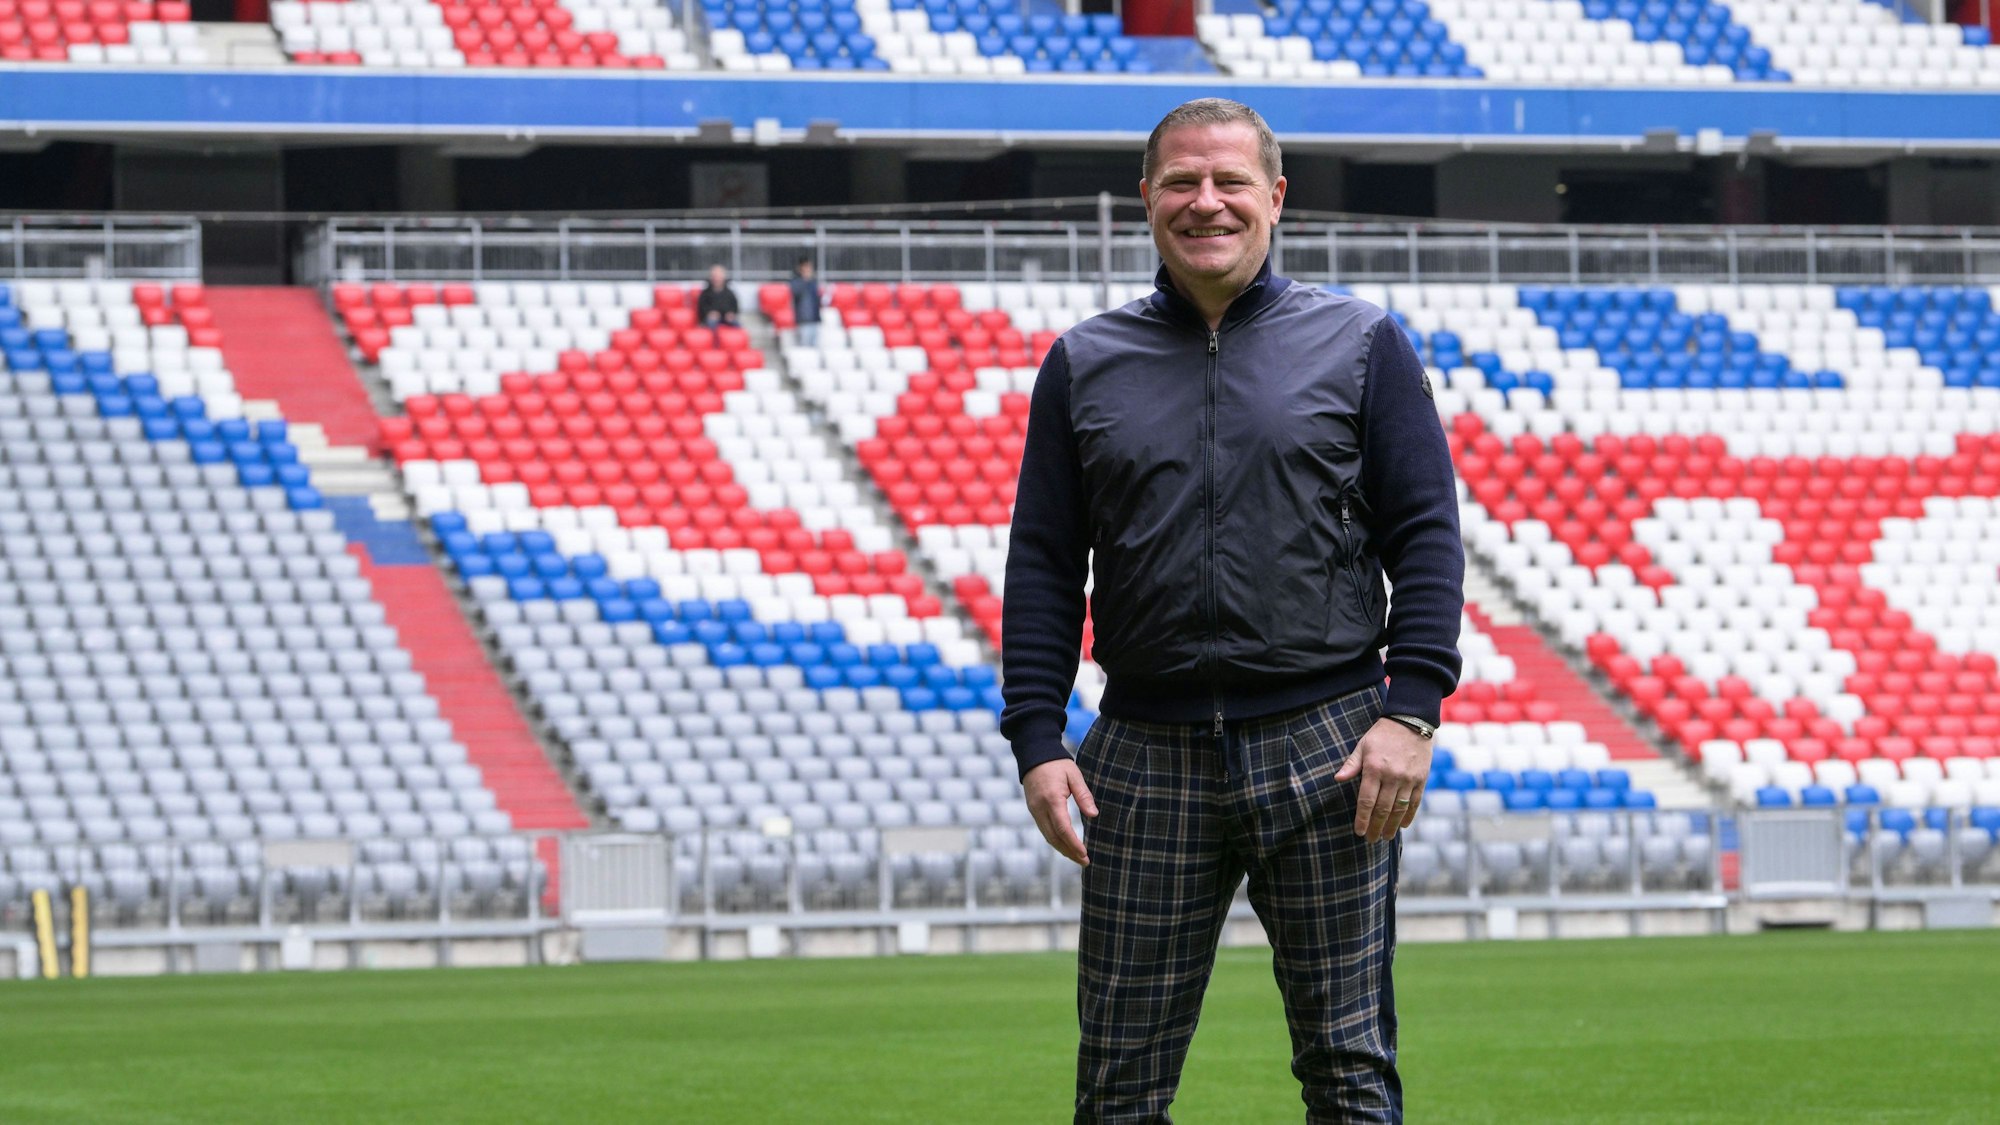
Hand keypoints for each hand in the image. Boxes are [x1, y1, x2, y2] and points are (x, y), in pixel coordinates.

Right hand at [1022, 759, 1097, 865]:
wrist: (1034, 755)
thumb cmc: (1057, 764)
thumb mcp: (1074, 775)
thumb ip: (1084, 795)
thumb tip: (1093, 815)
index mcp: (1052, 799)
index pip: (1063, 828)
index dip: (1074, 844)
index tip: (1085, 854)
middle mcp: (1040, 808)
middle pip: (1054, 838)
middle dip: (1069, 852)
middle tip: (1085, 862)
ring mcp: (1034, 810)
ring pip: (1048, 836)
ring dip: (1062, 849)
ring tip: (1077, 857)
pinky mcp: (1033, 810)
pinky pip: (1044, 830)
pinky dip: (1055, 840)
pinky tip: (1065, 845)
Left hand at [1333, 719, 1431, 841]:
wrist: (1411, 721)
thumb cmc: (1382, 734)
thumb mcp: (1363, 746)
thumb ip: (1351, 765)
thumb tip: (1337, 779)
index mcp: (1374, 769)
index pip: (1366, 801)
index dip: (1362, 819)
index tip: (1359, 832)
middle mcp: (1392, 776)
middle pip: (1383, 809)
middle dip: (1375, 827)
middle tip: (1371, 839)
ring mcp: (1408, 779)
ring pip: (1399, 809)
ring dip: (1392, 826)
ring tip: (1386, 837)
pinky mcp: (1421, 779)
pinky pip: (1415, 802)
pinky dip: (1409, 815)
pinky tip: (1404, 825)